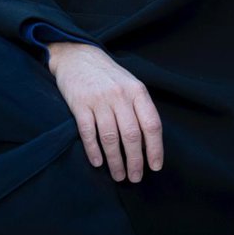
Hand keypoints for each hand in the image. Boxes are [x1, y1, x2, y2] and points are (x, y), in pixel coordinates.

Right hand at [47, 42, 162, 182]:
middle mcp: (120, 95)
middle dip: (135, 160)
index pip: (152, 124)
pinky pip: (88, 132)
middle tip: (135, 178)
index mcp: (137, 91)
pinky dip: (93, 150)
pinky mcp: (79, 104)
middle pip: (132, 134)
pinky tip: (98, 163)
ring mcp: (99, 100)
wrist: (77, 56)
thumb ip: (140, 108)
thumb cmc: (108, 75)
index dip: (155, 148)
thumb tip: (150, 141)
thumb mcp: (130, 84)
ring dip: (116, 160)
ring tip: (119, 175)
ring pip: (110, 137)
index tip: (155, 166)